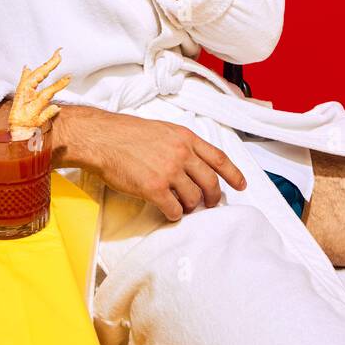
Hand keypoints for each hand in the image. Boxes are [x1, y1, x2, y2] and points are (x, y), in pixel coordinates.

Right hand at [53, 105, 246, 220]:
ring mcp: (169, 171)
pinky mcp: (154, 188)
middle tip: (210, 204)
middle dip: (214, 197)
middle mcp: (181, 153)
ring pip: (194, 198)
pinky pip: (175, 209)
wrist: (102, 138)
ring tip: (184, 207)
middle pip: (210, 182)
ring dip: (192, 207)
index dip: (234, 173)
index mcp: (185, 137)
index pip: (218, 158)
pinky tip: (169, 212)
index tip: (242, 185)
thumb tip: (192, 165)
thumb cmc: (127, 133)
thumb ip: (180, 145)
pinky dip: (175, 214)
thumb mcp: (162, 130)